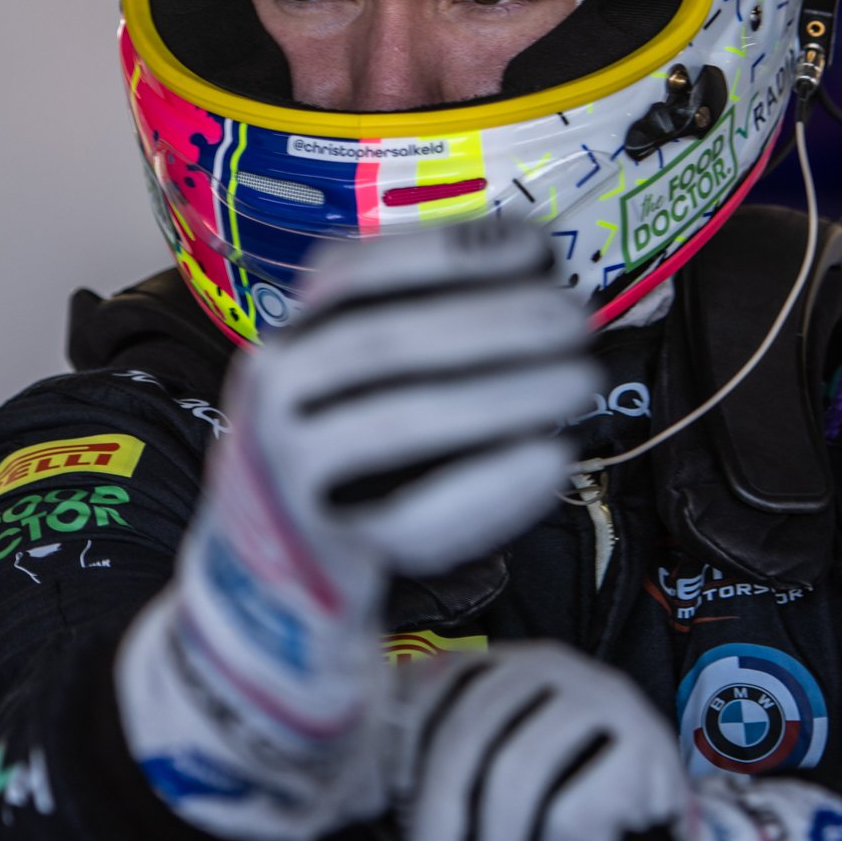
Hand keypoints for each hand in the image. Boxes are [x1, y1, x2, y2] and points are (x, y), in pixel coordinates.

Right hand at [116, 217, 596, 840]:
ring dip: (499, 394)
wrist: (261, 597)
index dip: (445, 250)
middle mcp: (268, 396)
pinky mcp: (312, 549)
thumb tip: (540, 269)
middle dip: (490, 321)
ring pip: (395, 422)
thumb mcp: (358, 392)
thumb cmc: (340, 476)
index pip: (354, 273)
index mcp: (285, 341)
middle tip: (578, 317)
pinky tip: (550, 461)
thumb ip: (426, 336)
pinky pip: (406, 518)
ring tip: (581, 380)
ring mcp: (280, 473)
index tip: (534, 243)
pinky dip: (485, 488)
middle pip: (381, 343)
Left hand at [392, 640, 841, 840]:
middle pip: (467, 737)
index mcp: (497, 664)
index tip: (389, 828)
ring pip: (518, 776)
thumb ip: (429, 780)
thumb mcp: (484, 788)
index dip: (398, 760)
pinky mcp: (645, 745)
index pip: (427, 690)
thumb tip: (350, 797)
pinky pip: (575, 812)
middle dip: (438, 835)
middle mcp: (547, 663)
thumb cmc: (549, 822)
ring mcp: (601, 697)